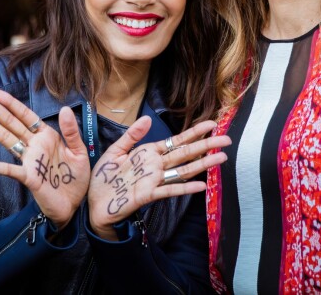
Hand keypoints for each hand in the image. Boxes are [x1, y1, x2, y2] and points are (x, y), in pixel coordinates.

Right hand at [0, 89, 90, 228]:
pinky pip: (9, 170)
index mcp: (47, 136)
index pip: (25, 116)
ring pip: (6, 139)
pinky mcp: (28, 177)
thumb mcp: (79, 150)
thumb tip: (64, 108)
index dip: (10, 103)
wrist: (76, 203)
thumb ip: (71, 131)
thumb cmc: (76, 177)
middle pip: (11, 122)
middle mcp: (35, 145)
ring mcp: (29, 160)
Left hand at [87, 116, 230, 238]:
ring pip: (183, 170)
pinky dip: (185, 188)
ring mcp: (154, 180)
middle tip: (226, 140)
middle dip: (206, 145)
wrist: (93, 203)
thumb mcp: (116, 150)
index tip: (211, 124)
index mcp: (149, 152)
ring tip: (221, 158)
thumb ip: (132, 135)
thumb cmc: (104, 177)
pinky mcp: (147, 194)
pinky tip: (201, 185)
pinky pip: (169, 190)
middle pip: (186, 153)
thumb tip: (148, 118)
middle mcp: (156, 165)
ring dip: (202, 164)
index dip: (194, 132)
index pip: (177, 141)